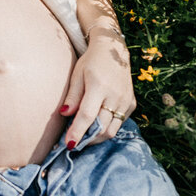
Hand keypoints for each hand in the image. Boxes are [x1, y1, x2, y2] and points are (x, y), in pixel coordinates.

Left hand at [59, 29, 134, 146]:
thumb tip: (65, 115)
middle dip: (87, 139)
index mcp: (99, 87)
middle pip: (102, 127)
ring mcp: (125, 101)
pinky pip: (119, 123)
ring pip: (112, 130)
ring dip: (97, 137)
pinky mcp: (131, 104)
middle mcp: (115, 96)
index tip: (69, 145)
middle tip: (74, 143)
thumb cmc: (91, 62)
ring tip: (84, 137)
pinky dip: (107, 128)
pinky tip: (97, 126)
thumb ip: (72, 96)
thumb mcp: (77, 75)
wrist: (113, 51)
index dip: (77, 132)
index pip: (87, 116)